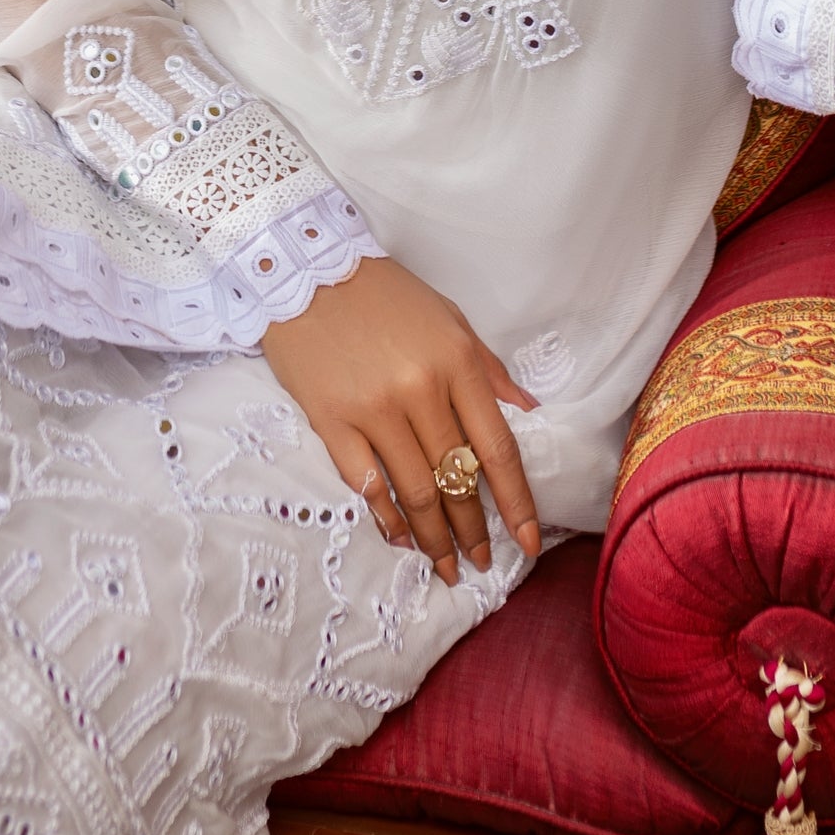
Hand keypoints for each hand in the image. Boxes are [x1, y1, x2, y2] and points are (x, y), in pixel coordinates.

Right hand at [261, 254, 542, 581]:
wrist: (305, 269)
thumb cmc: (385, 294)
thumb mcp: (450, 319)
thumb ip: (489, 370)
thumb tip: (529, 413)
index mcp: (456, 363)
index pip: (497, 449)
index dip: (516, 503)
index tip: (529, 542)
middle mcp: (420, 390)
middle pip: (457, 479)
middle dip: (474, 531)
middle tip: (482, 563)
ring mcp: (374, 409)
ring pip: (415, 491)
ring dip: (435, 538)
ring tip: (448, 566)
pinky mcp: (332, 420)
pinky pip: (366, 483)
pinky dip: (386, 517)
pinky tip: (400, 538)